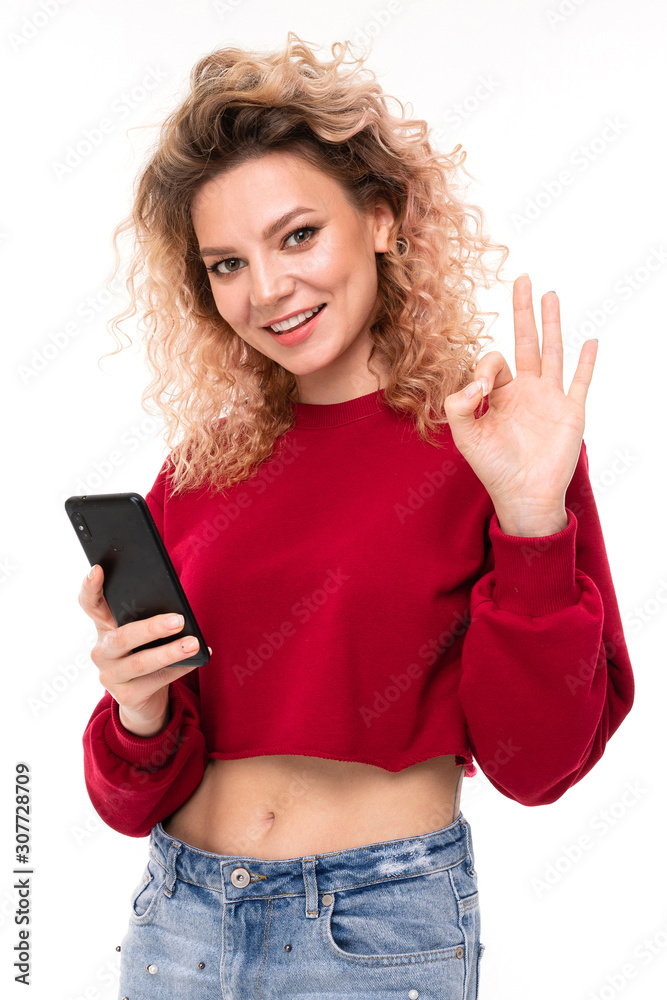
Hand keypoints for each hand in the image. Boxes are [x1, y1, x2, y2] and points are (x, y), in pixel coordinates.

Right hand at [79, 564, 204, 736]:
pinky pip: (157, 681)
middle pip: (122, 637)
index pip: (90, 604)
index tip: (98, 569)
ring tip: (193, 643)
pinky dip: (180, 669)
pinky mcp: (126, 696)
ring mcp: (110, 676)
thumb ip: (148, 618)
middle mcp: (101, 651)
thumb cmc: (146, 652)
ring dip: (170, 652)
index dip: (90, 588)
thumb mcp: (144, 633)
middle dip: (152, 628)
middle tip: (179, 619)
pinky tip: (197, 659)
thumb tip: (178, 610)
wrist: (144, 697)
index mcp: (104, 627)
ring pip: (141, 663)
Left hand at [444, 274, 597, 528]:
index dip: (486, 367)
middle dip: (522, 311)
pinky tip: (589, 341)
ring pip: (552, 351)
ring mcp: (550, 399)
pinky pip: (580, 381)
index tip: (482, 389)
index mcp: (499, 394)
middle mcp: (525, 391)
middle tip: (521, 278)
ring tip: (550, 294)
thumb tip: (476, 379)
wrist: (524, 495)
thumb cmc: (493, 468)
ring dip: (551, 323)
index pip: (493, 361)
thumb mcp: (464, 435)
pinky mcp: (570, 411)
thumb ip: (459, 404)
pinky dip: (585, 362)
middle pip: (525, 341)